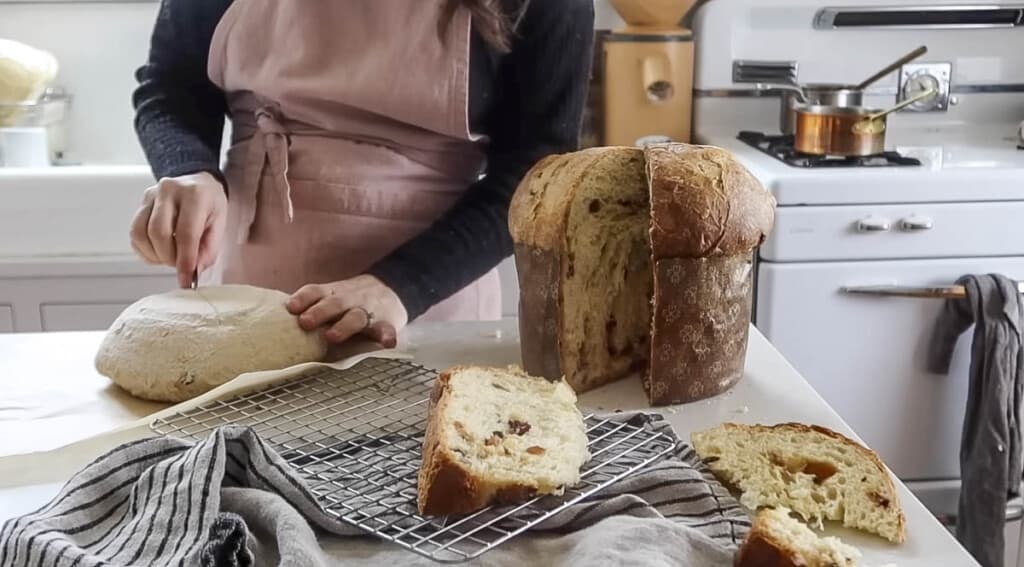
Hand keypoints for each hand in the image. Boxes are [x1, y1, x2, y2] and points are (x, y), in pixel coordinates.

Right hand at [130, 172, 227, 287]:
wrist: (198, 182)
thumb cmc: (210, 204)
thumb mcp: (220, 224)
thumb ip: (208, 249)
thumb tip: (193, 270)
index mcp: (195, 194)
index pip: (186, 232)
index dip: (185, 260)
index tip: (186, 279)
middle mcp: (169, 191)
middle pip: (159, 233)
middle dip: (169, 258)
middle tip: (180, 266)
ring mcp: (151, 196)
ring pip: (141, 234)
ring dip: (155, 255)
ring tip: (171, 258)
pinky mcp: (141, 204)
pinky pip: (135, 234)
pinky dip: (145, 251)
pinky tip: (159, 252)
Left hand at [287, 275, 407, 346]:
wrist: (391, 290)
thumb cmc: (351, 301)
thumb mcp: (333, 297)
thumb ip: (312, 307)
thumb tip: (276, 322)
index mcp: (334, 293)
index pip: (316, 291)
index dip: (304, 298)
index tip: (291, 307)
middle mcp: (350, 300)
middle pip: (335, 303)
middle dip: (320, 312)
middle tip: (305, 322)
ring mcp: (368, 311)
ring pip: (356, 317)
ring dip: (344, 326)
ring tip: (332, 336)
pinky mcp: (387, 322)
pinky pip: (387, 329)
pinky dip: (387, 335)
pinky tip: (388, 343)